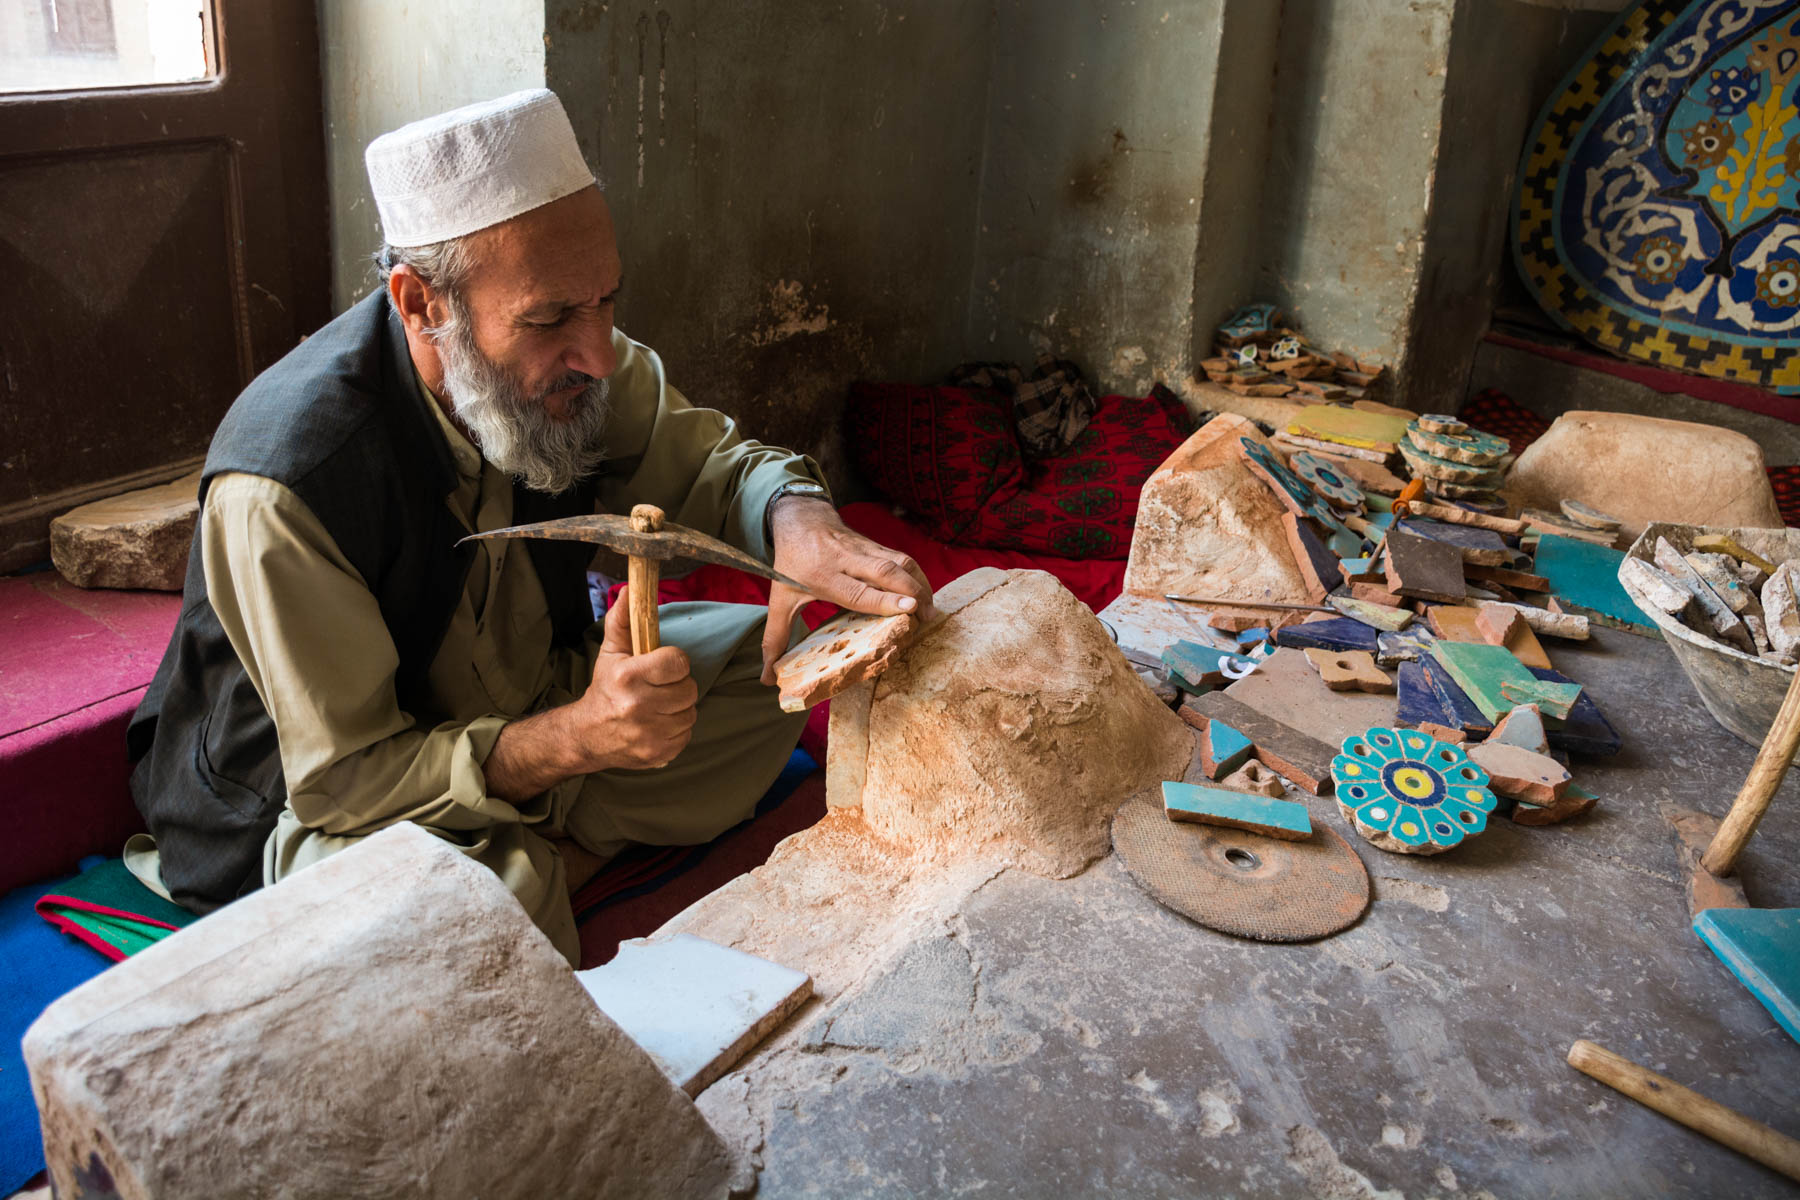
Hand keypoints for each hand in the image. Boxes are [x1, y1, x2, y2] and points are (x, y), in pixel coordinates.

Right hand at [573, 586, 697, 768]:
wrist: (587, 735)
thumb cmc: (605, 688)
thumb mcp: (611, 652)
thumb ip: (622, 620)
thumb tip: (630, 590)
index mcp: (628, 677)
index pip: (678, 662)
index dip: (673, 662)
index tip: (661, 666)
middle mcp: (638, 707)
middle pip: (689, 689)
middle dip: (678, 686)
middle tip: (660, 688)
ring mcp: (648, 734)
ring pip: (690, 712)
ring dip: (679, 708)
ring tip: (659, 706)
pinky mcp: (658, 753)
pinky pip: (687, 734)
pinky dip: (677, 729)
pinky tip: (658, 724)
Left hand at [760, 497, 934, 682]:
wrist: (801, 518)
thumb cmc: (791, 563)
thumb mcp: (778, 599)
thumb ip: (775, 637)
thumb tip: (767, 678)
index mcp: (822, 575)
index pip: (857, 590)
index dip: (884, 600)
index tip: (908, 609)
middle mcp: (846, 559)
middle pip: (886, 572)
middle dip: (912, 592)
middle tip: (927, 617)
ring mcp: (863, 549)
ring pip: (899, 562)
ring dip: (920, 584)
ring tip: (931, 611)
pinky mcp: (875, 545)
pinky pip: (902, 558)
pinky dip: (917, 576)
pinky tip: (925, 594)